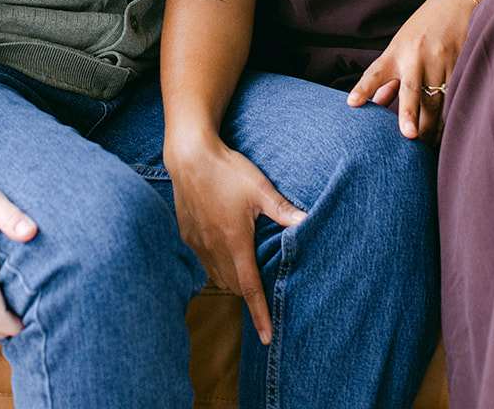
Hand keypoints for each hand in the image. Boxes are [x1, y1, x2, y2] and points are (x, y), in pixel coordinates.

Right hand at [166, 136, 304, 344]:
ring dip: (232, 281)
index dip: (260, 315)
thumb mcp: (259, 188)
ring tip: (245, 274)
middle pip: (234, 286)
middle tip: (262, 295)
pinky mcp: (187, 235)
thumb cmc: (226, 170)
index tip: (267, 338)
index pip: (250, 289)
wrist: (189, 156)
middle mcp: (215, 248)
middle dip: (248, 295)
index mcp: (235, 242)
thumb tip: (306, 222)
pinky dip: (215, 265)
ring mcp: (198, 243)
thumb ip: (282, 209)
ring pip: (217, 276)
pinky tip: (222, 252)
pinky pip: (203, 262)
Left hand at [347, 0, 477, 141]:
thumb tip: (376, 105)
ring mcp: (439, 60)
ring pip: (437, 99)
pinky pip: (456, 94)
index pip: (376, 72)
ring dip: (434, 125)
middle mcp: (416, 56)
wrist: (460, 0)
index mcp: (397, 51)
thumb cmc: (425, 26)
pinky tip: (451, 129)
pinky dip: (453, 114)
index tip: (352, 104)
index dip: (364, 88)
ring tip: (429, 144)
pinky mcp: (461, 63)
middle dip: (409, 115)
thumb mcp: (402, 45)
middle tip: (409, 139)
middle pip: (411, 91)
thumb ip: (389, 77)